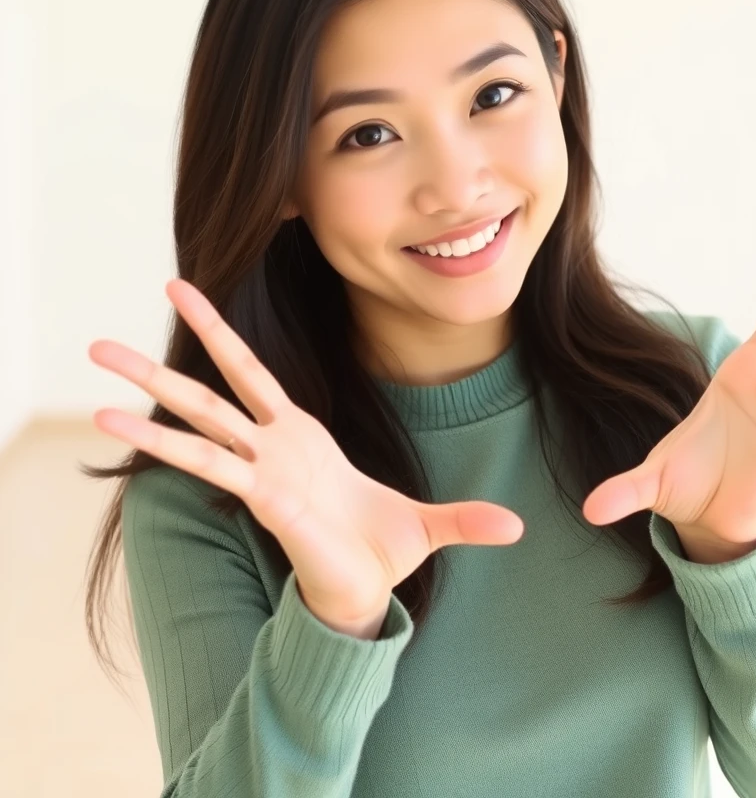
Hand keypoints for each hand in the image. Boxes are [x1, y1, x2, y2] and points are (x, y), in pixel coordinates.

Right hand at [89, 279, 523, 625]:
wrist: (370, 600)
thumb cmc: (382, 557)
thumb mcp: (430, 527)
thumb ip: (466, 518)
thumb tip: (518, 526)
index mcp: (302, 437)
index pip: (252, 374)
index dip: (222, 335)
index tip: (191, 298)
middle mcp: (271, 449)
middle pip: (210, 393)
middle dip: (161, 362)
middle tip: (99, 340)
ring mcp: (264, 472)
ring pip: (199, 428)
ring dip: (148, 408)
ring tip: (93, 390)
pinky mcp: (267, 499)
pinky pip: (217, 466)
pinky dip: (175, 449)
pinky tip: (124, 430)